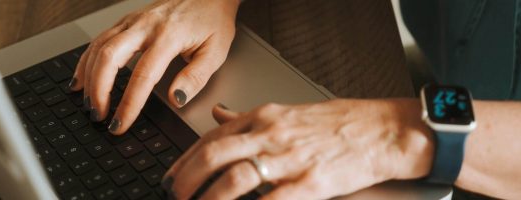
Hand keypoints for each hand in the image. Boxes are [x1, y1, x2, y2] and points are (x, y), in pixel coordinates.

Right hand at [69, 0, 240, 133]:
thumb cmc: (213, 20)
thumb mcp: (216, 51)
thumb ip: (196, 77)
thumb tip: (176, 99)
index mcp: (169, 35)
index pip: (144, 75)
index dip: (129, 103)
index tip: (121, 123)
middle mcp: (146, 25)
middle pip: (109, 57)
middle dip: (99, 90)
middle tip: (99, 115)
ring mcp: (133, 21)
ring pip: (99, 47)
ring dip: (89, 77)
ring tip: (88, 103)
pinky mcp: (127, 21)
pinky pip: (99, 40)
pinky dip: (86, 61)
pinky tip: (81, 79)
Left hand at [162, 99, 433, 198]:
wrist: (379, 130)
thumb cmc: (336, 123)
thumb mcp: (285, 111)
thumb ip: (247, 116)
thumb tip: (218, 115)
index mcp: (263, 117)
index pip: (210, 137)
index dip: (184, 160)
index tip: (171, 176)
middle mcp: (270, 134)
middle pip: (213, 155)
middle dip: (186, 180)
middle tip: (174, 195)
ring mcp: (289, 158)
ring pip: (234, 178)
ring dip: (208, 198)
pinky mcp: (310, 182)